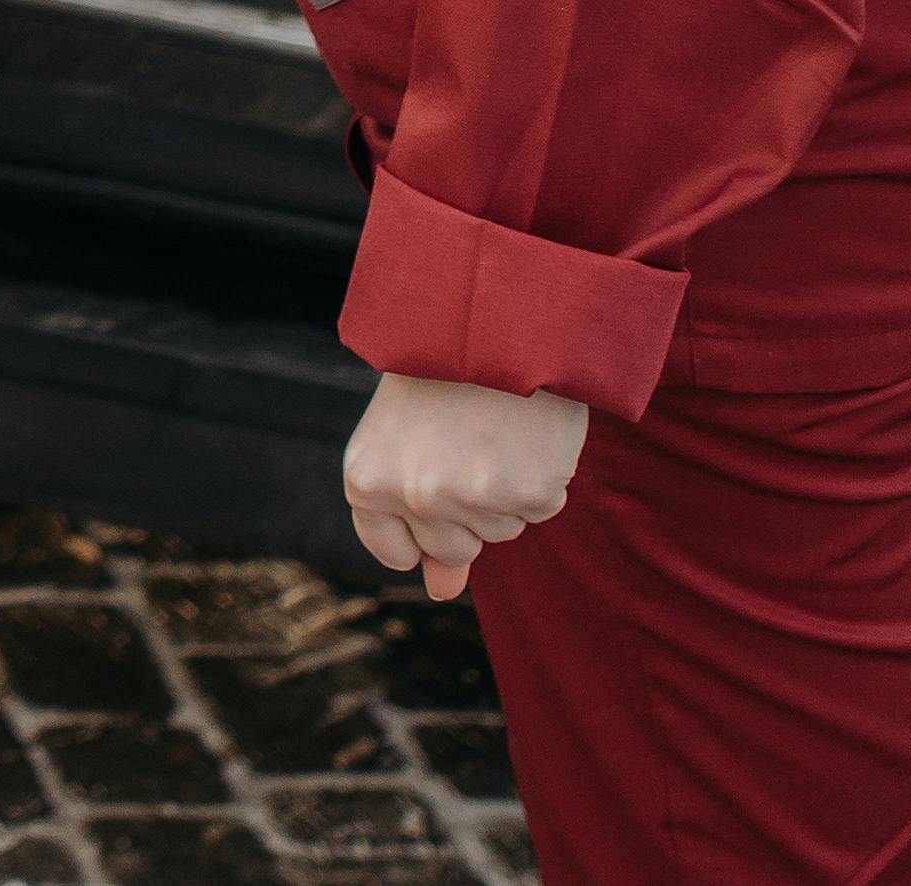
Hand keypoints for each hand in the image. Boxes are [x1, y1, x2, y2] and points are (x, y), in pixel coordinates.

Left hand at [340, 370, 585, 602]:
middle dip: (466, 511)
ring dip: (505, 491)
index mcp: (367, 480)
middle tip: (467, 444)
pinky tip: (526, 433)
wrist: (495, 319)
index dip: (418, 532)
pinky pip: (542, 509)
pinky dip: (542, 477)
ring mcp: (472, 498)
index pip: (394, 553)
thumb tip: (440, 592)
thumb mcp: (406, 441)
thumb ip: (413, 521)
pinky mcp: (529, 492)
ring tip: (496, 431)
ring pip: (501, 531)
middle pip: (453, 550)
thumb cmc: (442, 375)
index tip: (433, 493)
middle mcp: (414, 496)